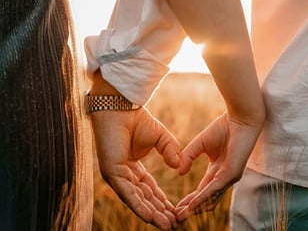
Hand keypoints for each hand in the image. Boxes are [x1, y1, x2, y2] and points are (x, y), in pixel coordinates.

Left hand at [89, 72, 179, 229]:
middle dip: (159, 212)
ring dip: (151, 213)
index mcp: (133, 166)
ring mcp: (117, 175)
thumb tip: (178, 166)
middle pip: (144, 198)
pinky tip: (151, 216)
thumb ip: (171, 150)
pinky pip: (127, 192)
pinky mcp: (112, 172)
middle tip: (173, 226)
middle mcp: (124, 174)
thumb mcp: (161, 137)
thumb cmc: (137, 119)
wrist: (121, 106)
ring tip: (167, 226)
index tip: (175, 213)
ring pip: (136, 199)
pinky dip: (139, 205)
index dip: (162, 201)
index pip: (149, 189)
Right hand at [175, 112, 261, 221]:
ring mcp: (229, 177)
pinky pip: (215, 188)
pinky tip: (192, 203)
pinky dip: (203, 197)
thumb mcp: (200, 144)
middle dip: (191, 209)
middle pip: (206, 199)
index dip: (190, 200)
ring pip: (211, 198)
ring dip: (195, 208)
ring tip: (181, 215)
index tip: (176, 207)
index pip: (202, 190)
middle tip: (176, 218)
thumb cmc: (223, 128)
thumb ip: (188, 156)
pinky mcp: (232, 173)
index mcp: (217, 170)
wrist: (239, 118)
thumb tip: (179, 172)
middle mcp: (224, 177)